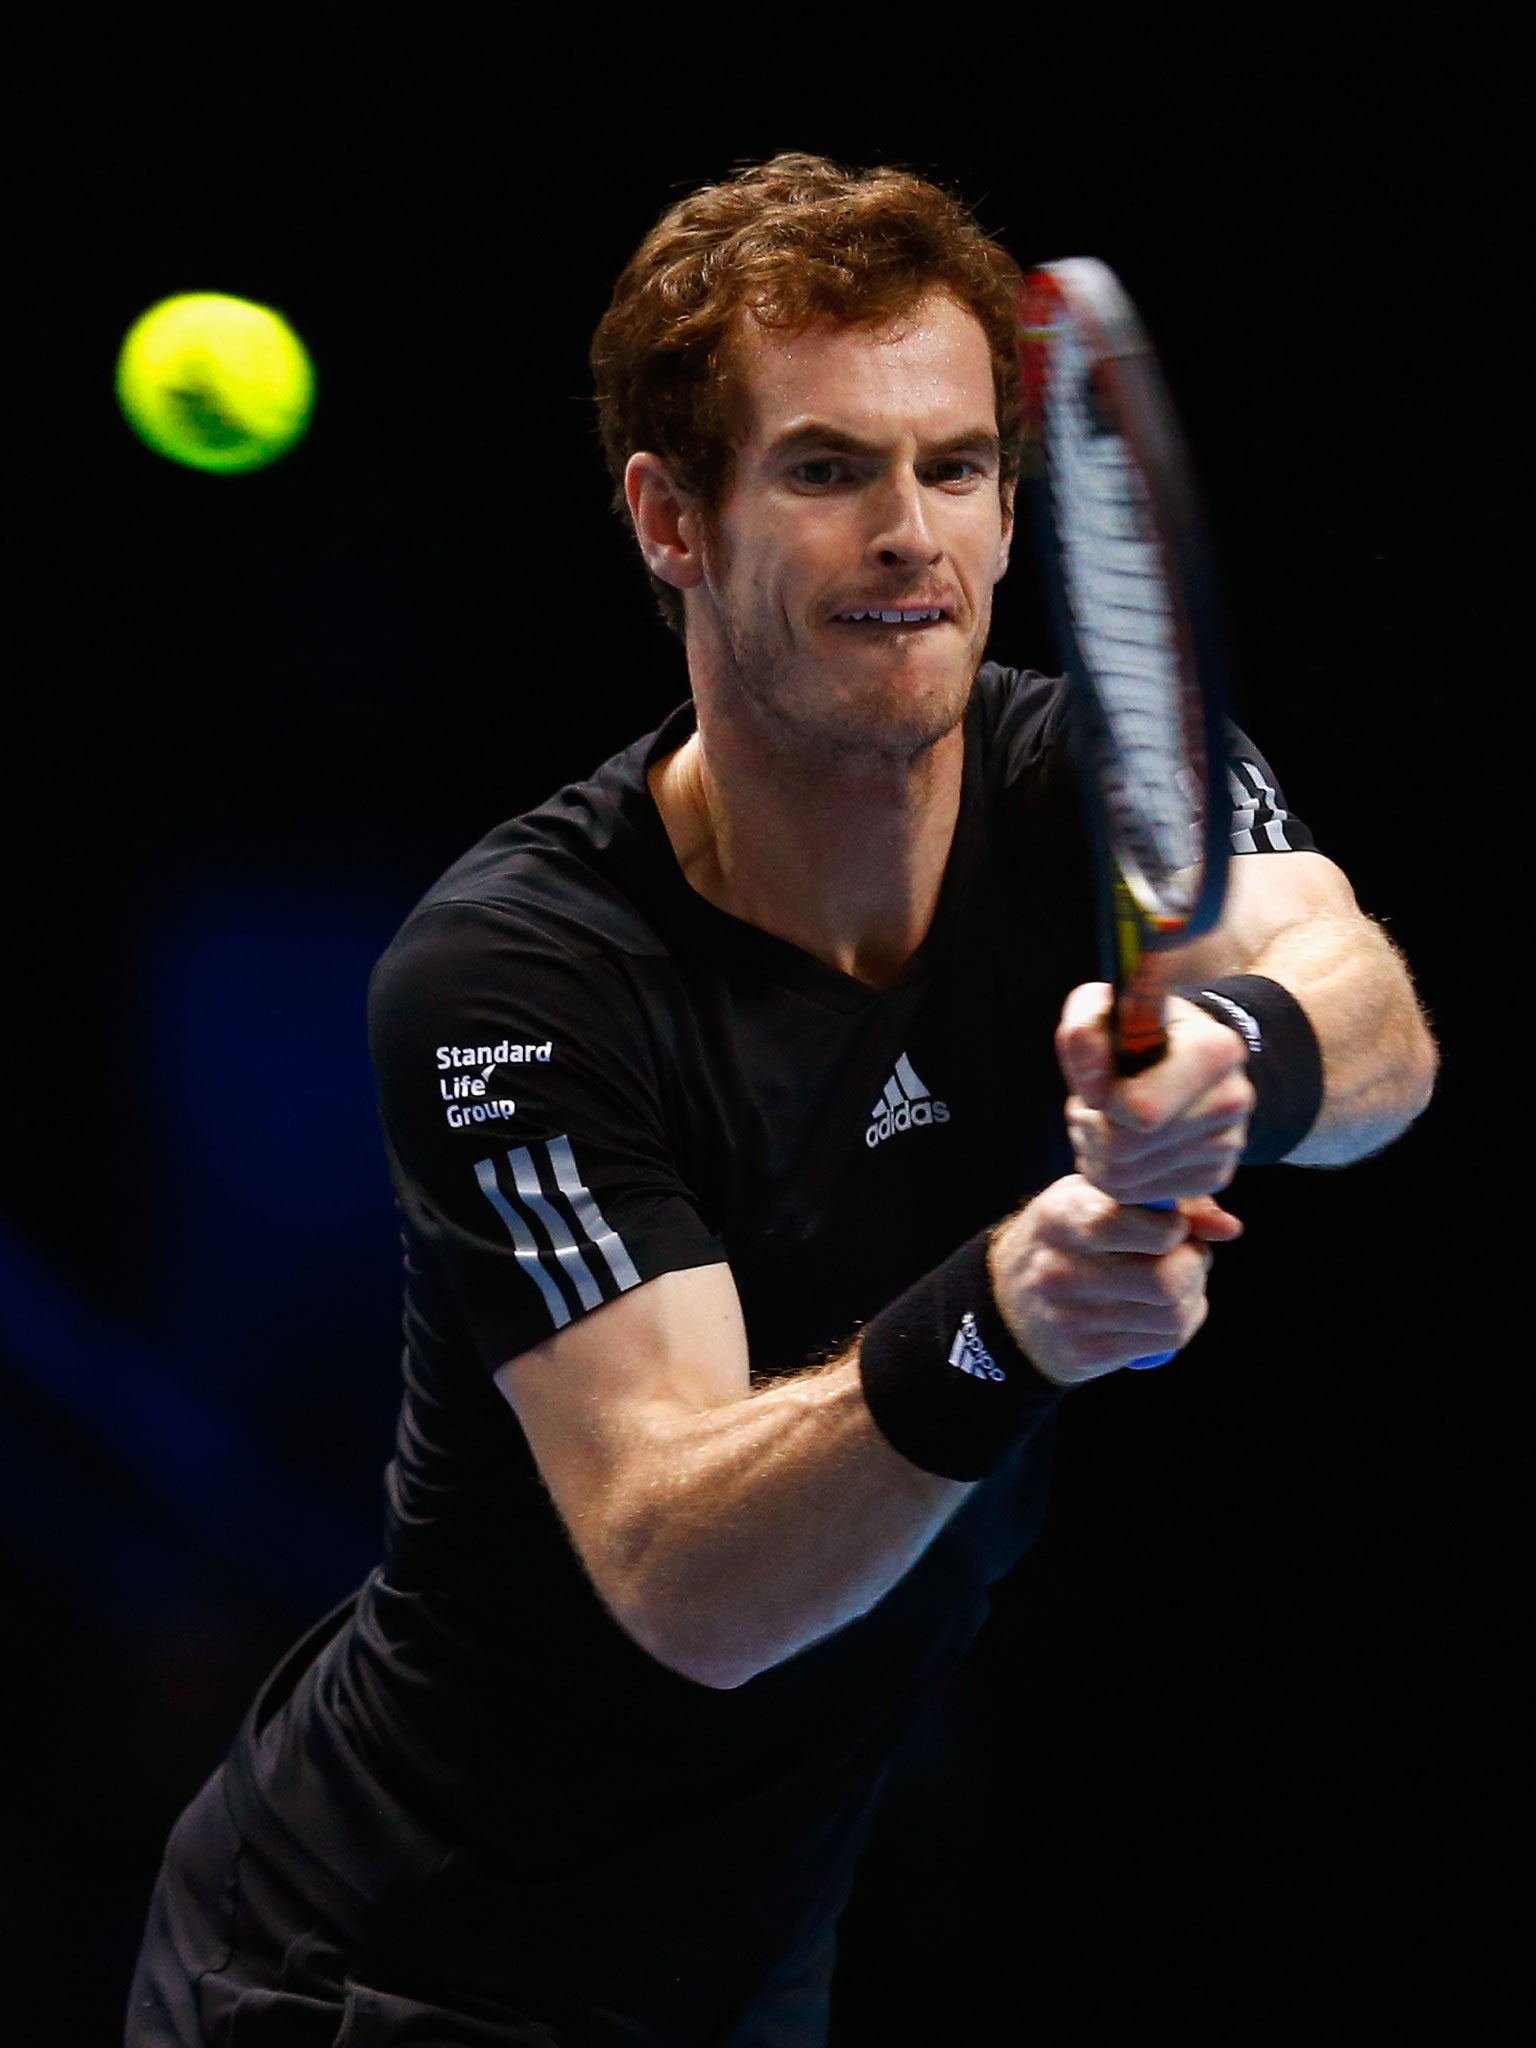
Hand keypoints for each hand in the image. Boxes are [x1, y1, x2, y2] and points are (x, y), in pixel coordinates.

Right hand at [988, 1175, 1241, 1387]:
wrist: (1007, 1300)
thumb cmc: (1069, 1237)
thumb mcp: (1098, 1200)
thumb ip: (1164, 1203)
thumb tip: (1230, 1228)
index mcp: (1059, 1217)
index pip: (1133, 1225)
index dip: (1173, 1227)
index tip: (1171, 1226)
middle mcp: (1060, 1269)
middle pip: (1165, 1281)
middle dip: (1194, 1265)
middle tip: (1187, 1255)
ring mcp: (1071, 1317)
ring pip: (1173, 1315)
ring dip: (1194, 1295)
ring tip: (1179, 1280)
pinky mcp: (1086, 1353)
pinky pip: (1166, 1342)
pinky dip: (1183, 1322)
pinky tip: (1168, 1307)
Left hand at [1056, 982, 1254, 1203]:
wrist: (1182, 1053)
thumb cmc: (1135, 1030)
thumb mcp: (1101, 1010)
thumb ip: (1084, 1032)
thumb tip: (1092, 1087)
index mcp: (1215, 1050)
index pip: (1141, 1110)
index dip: (1100, 1102)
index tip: (1096, 1084)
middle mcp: (1233, 1099)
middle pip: (1124, 1148)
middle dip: (1089, 1129)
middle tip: (1089, 1107)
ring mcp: (1229, 1142)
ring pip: (1124, 1178)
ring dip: (1094, 1153)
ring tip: (1102, 1121)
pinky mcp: (1215, 1175)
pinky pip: (1138, 1195)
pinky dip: (1114, 1175)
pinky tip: (1121, 1143)